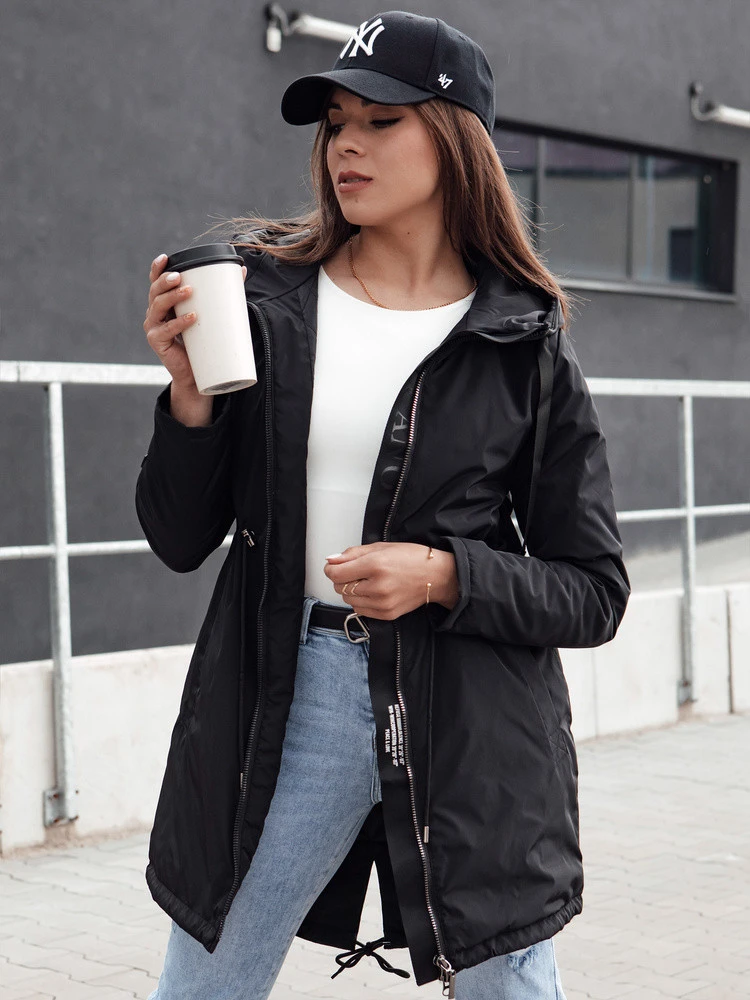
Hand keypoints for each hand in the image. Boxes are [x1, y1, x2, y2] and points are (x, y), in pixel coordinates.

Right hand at [143, 253, 247, 390]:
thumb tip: (242, 269)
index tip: (165, 258)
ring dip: (172, 297)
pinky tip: (191, 317)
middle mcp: (155, 313)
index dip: (157, 269)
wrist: (196, 374)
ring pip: (158, 307)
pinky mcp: (157, 342)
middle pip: (155, 291)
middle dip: (165, 281)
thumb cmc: (202, 342)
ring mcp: (154, 327)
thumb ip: (222, 292)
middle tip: (179, 276)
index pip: (156, 282)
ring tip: (189, 291)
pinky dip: (179, 322)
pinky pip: (167, 330)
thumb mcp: (209, 314)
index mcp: (164, 303)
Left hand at [323, 542, 458, 620]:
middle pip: (340, 587)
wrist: (436, 576)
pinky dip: (361, 601)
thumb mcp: (380, 547)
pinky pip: (360, 610)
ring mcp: (382, 603)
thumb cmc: (410, 557)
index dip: (330, 569)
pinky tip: (373, 591)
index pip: (336, 574)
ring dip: (351, 591)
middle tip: (356, 571)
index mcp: (375, 565)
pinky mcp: (386, 614)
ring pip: (348, 600)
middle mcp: (378, 586)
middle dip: (343, 579)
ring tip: (367, 581)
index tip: (334, 566)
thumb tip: (331, 560)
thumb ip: (352, 554)